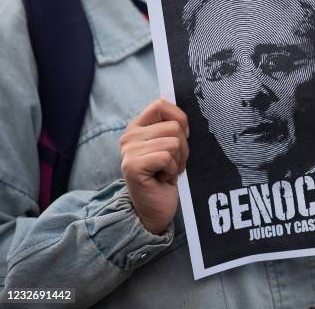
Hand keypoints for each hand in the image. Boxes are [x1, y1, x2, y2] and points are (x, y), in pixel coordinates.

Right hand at [119, 99, 189, 234]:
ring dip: (178, 161)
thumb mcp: (168, 147)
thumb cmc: (165, 177)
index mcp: (138, 127)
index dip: (180, 118)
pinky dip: (172, 170)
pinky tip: (163, 179)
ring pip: (173, 142)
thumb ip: (171, 129)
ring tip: (168, 172)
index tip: (182, 137)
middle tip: (173, 164)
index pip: (161, 104)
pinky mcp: (133, 166)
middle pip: (174, 127)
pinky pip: (167, 157)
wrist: (154, 210)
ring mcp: (129, 151)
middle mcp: (129, 136)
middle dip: (183, 148)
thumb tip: (186, 115)